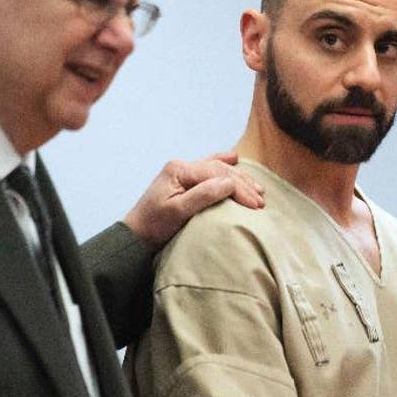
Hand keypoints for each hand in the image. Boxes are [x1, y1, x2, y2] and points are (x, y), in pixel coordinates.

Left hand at [123, 152, 264, 246]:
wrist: (136, 237)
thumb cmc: (154, 226)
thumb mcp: (178, 212)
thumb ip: (203, 195)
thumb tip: (230, 183)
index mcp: (179, 169)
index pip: (217, 174)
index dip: (239, 189)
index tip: (255, 205)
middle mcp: (182, 166)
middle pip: (220, 170)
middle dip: (243, 185)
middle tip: (261, 201)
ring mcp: (183, 172)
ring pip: (218, 168)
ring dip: (239, 178)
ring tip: (257, 189)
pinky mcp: (184, 180)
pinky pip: (209, 168)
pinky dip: (224, 164)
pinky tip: (235, 158)